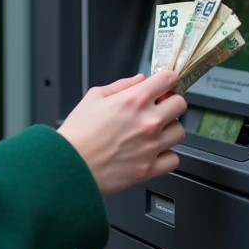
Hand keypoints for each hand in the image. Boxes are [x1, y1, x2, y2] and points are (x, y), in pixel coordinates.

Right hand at [56, 70, 187, 196]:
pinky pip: (174, 159)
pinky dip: (166, 155)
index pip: (169, 80)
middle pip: (180, 104)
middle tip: (159, 108)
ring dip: (169, 129)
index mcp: (134, 100)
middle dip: (170, 103)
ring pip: (179, 132)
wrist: (68, 165)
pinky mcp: (149, 168)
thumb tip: (140, 80)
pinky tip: (153, 152)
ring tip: (153, 132)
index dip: (168, 80)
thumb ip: (121, 85)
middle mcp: (148, 121)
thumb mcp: (94, 97)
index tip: (165, 84)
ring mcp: (151, 146)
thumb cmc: (77, 133)